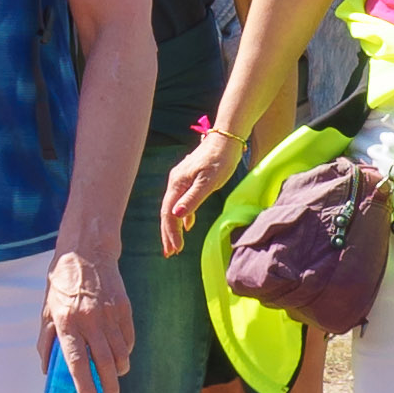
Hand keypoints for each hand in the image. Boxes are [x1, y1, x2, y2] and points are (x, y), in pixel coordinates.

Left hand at [49, 243, 135, 392]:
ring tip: (116, 378)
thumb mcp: (47, 309)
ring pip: (121, 352)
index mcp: (66, 322)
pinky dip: (126, 351)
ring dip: (120, 370)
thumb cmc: (63, 282)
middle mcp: (89, 320)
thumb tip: (48, 369)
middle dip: (109, 386)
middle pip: (104, 362)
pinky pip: (128, 338)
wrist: (87, 251)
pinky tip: (121, 355)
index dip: (85, 385)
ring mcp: (109, 314)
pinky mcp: (124, 308)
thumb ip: (47, 340)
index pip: (77, 361)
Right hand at [157, 119, 247, 251]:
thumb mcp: (208, 181)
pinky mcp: (190, 179)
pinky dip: (183, 216)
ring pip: (173, 208)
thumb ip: (192, 199)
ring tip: (175, 245)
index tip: (176, 250)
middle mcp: (175, 182)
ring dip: (174, 227)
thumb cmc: (220, 160)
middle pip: (167, 212)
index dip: (171, 233)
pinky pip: (181, 201)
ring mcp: (181, 180)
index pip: (169, 213)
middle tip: (169, 254)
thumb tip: (176, 215)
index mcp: (177, 184)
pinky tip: (187, 225)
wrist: (226, 139)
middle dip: (168, 234)